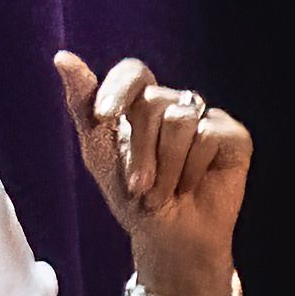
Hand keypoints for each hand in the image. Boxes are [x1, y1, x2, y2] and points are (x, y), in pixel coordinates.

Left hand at [53, 51, 252, 295]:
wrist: (169, 237)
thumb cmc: (133, 199)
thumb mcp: (100, 156)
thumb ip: (83, 107)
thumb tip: (61, 57)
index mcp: (141, 104)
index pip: (133, 73)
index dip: (119, 89)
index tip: (103, 116)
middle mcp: (176, 104)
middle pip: (153, 102)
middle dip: (140, 153)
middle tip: (140, 188)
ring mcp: (206, 117)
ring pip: (180, 120)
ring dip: (165, 168)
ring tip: (164, 192)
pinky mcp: (233, 134)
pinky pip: (208, 135)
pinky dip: (191, 169)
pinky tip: (191, 185)